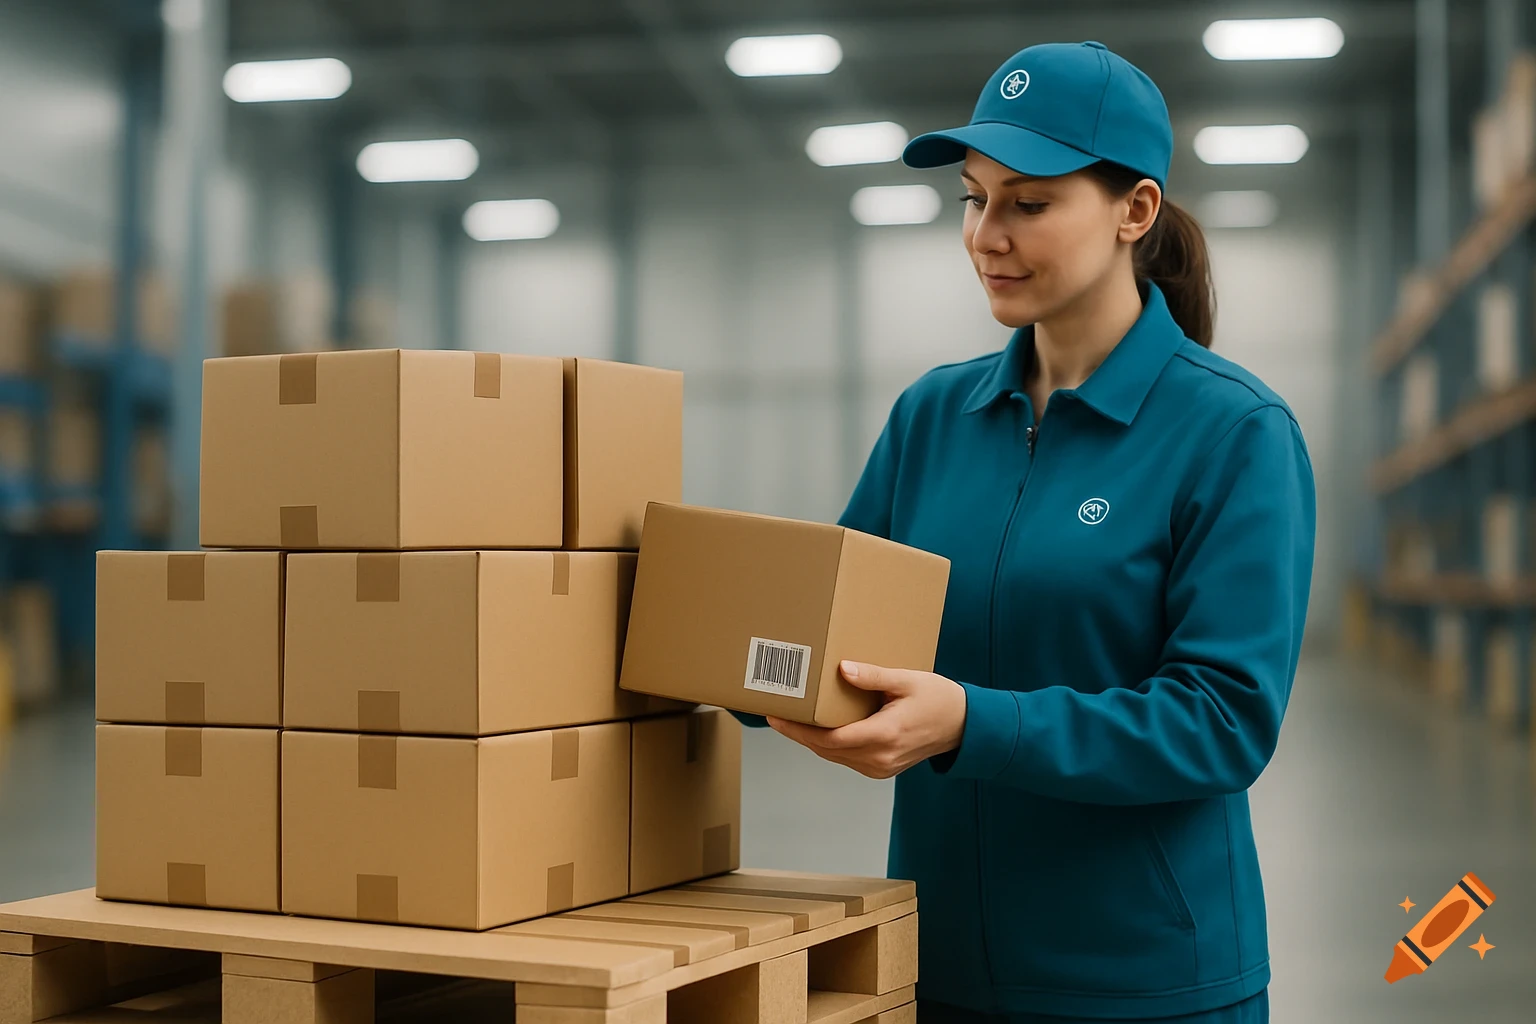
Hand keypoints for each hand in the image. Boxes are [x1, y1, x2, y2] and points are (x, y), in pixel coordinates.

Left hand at [766, 660, 966, 779]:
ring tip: (788, 720)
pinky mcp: (881, 769)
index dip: (799, 730)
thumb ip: (874, 676)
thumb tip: (843, 669)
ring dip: (810, 740)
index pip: (831, 739)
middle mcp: (880, 758)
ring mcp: (880, 768)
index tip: (777, 716)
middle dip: (797, 734)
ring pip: (834, 756)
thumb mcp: (907, 680)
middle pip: (826, 750)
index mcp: (885, 735)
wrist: (964, 726)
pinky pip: (846, 758)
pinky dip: (828, 745)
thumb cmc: (938, 699)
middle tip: (774, 714)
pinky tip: (815, 728)